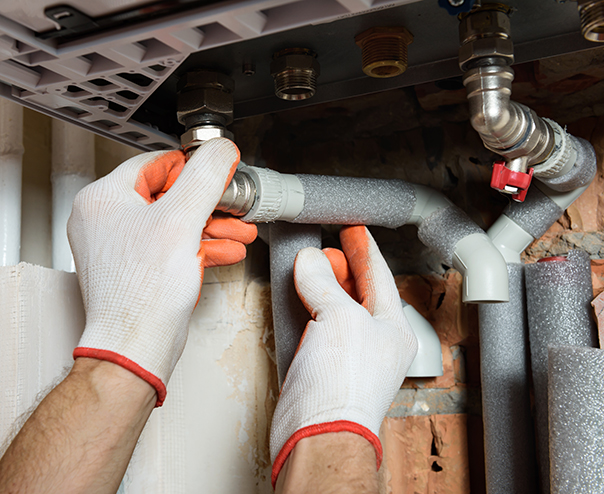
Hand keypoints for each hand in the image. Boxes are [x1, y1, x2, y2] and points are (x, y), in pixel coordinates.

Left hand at [68, 138, 256, 405]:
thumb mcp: (182, 220)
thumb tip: (219, 150)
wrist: (136, 346)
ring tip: (239, 230)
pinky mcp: (132, 270)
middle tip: (234, 205)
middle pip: (167, 195)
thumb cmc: (143, 294)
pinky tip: (224, 250)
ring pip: (172, 223)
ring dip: (210, 226)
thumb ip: (205, 177)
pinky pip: (168, 247)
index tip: (220, 171)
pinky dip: (196, 247)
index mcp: (102, 199)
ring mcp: (116, 247)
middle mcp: (103, 220)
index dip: (194, 168)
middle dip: (210, 204)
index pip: (155, 164)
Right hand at [270, 225, 416, 485]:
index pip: (380, 278)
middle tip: (328, 245)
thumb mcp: (339, 318)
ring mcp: (345, 355)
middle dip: (343, 266)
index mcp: (393, 329)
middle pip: (358, 292)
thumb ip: (324, 283)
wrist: (316, 432)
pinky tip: (295, 297)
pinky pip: (313, 327)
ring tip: (310, 264)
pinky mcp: (319, 367)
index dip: (365, 250)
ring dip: (322, 285)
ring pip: (334, 309)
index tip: (353, 230)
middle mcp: (372, 342)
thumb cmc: (343, 388)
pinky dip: (304, 308)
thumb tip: (311, 261)